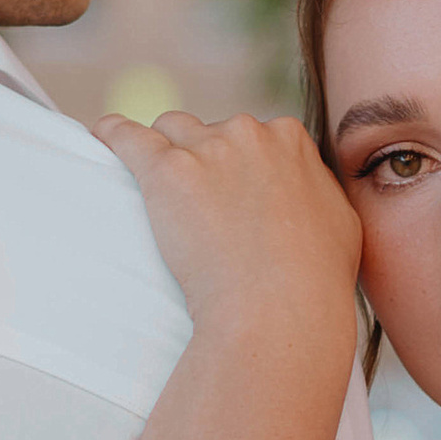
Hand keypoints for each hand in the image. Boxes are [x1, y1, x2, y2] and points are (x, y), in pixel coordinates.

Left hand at [94, 109, 360, 336]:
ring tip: (158, 188)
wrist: (280, 309)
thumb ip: (317, 189)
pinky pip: (125, 136)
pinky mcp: (165, 171)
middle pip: (211, 131)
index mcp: (291, 139)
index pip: (254, 135)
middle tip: (202, 210)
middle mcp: (249, 133)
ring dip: (166, 153)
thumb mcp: (339, 221)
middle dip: (205, 161)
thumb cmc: (316, 278)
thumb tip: (307, 183)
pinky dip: (112, 134)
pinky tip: (101, 135)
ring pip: (171, 130)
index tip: (233, 195)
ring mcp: (206, 148)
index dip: (240, 166)